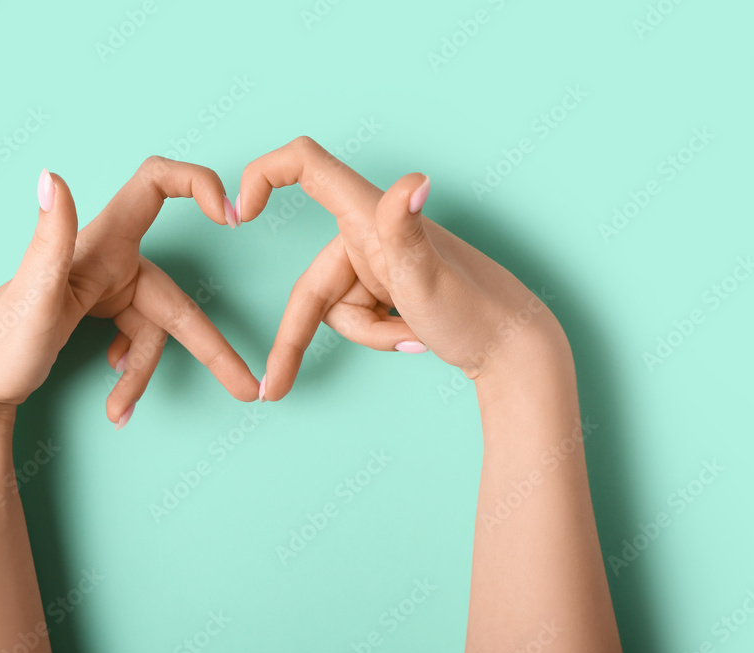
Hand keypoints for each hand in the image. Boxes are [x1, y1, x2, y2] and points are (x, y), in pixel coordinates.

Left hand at [0, 158, 258, 424]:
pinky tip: (115, 394)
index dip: (199, 184)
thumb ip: (48, 236)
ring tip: (120, 411)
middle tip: (246, 387)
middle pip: (175, 298)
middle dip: (210, 347)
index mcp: (99, 243)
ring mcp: (106, 288)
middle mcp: (108, 260)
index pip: (156, 184)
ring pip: (156, 328)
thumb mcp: (31, 297)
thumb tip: (50, 175)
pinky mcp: (101, 313)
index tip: (232, 215)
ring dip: (145, 373)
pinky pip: (138, 339)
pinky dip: (133, 371)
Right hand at [237, 137, 563, 399]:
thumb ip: (406, 229)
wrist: (516, 348)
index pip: (305, 164)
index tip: (238, 212)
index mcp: (371, 216)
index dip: (262, 173)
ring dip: (364, 332)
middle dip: (299, 334)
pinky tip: (414, 335)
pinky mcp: (389, 286)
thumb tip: (415, 180)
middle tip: (275, 386)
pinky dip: (377, 332)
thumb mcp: (429, 278)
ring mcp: (381, 260)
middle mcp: (372, 231)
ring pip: (335, 304)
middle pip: (313, 279)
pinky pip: (357, 313)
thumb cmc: (477, 311)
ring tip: (412, 337)